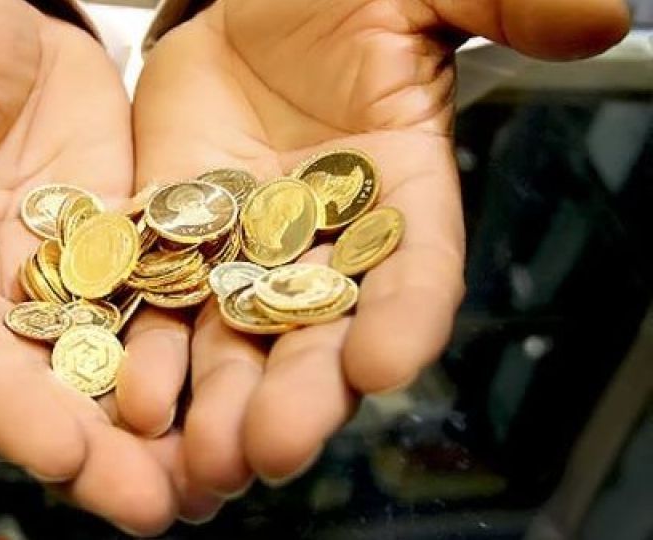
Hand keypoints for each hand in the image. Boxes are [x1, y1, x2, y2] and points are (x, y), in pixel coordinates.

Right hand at [0, 0, 218, 532]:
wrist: (5, 8)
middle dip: (98, 449)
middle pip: (46, 380)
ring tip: (214, 478)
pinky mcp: (130, 241)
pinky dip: (198, 350)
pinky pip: (167, 299)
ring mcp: (69, 270)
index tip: (62, 460)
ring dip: (162, 424)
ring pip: (115, 358)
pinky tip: (240, 392)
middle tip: (158, 507)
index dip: (7, 407)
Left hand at [129, 0, 628, 496]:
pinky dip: (149, 350)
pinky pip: (159, 300)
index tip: (384, 366)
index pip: (414, 271)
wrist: (247, 6)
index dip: (403, 319)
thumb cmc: (340, 2)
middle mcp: (322, 243)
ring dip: (218, 402)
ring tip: (199, 459)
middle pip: (317, 331)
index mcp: (398, 195)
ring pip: (235, 338)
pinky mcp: (173, 237)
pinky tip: (136, 399)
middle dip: (299, 393)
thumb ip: (500, 9)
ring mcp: (242, 248)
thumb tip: (601, 15)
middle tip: (275, 450)